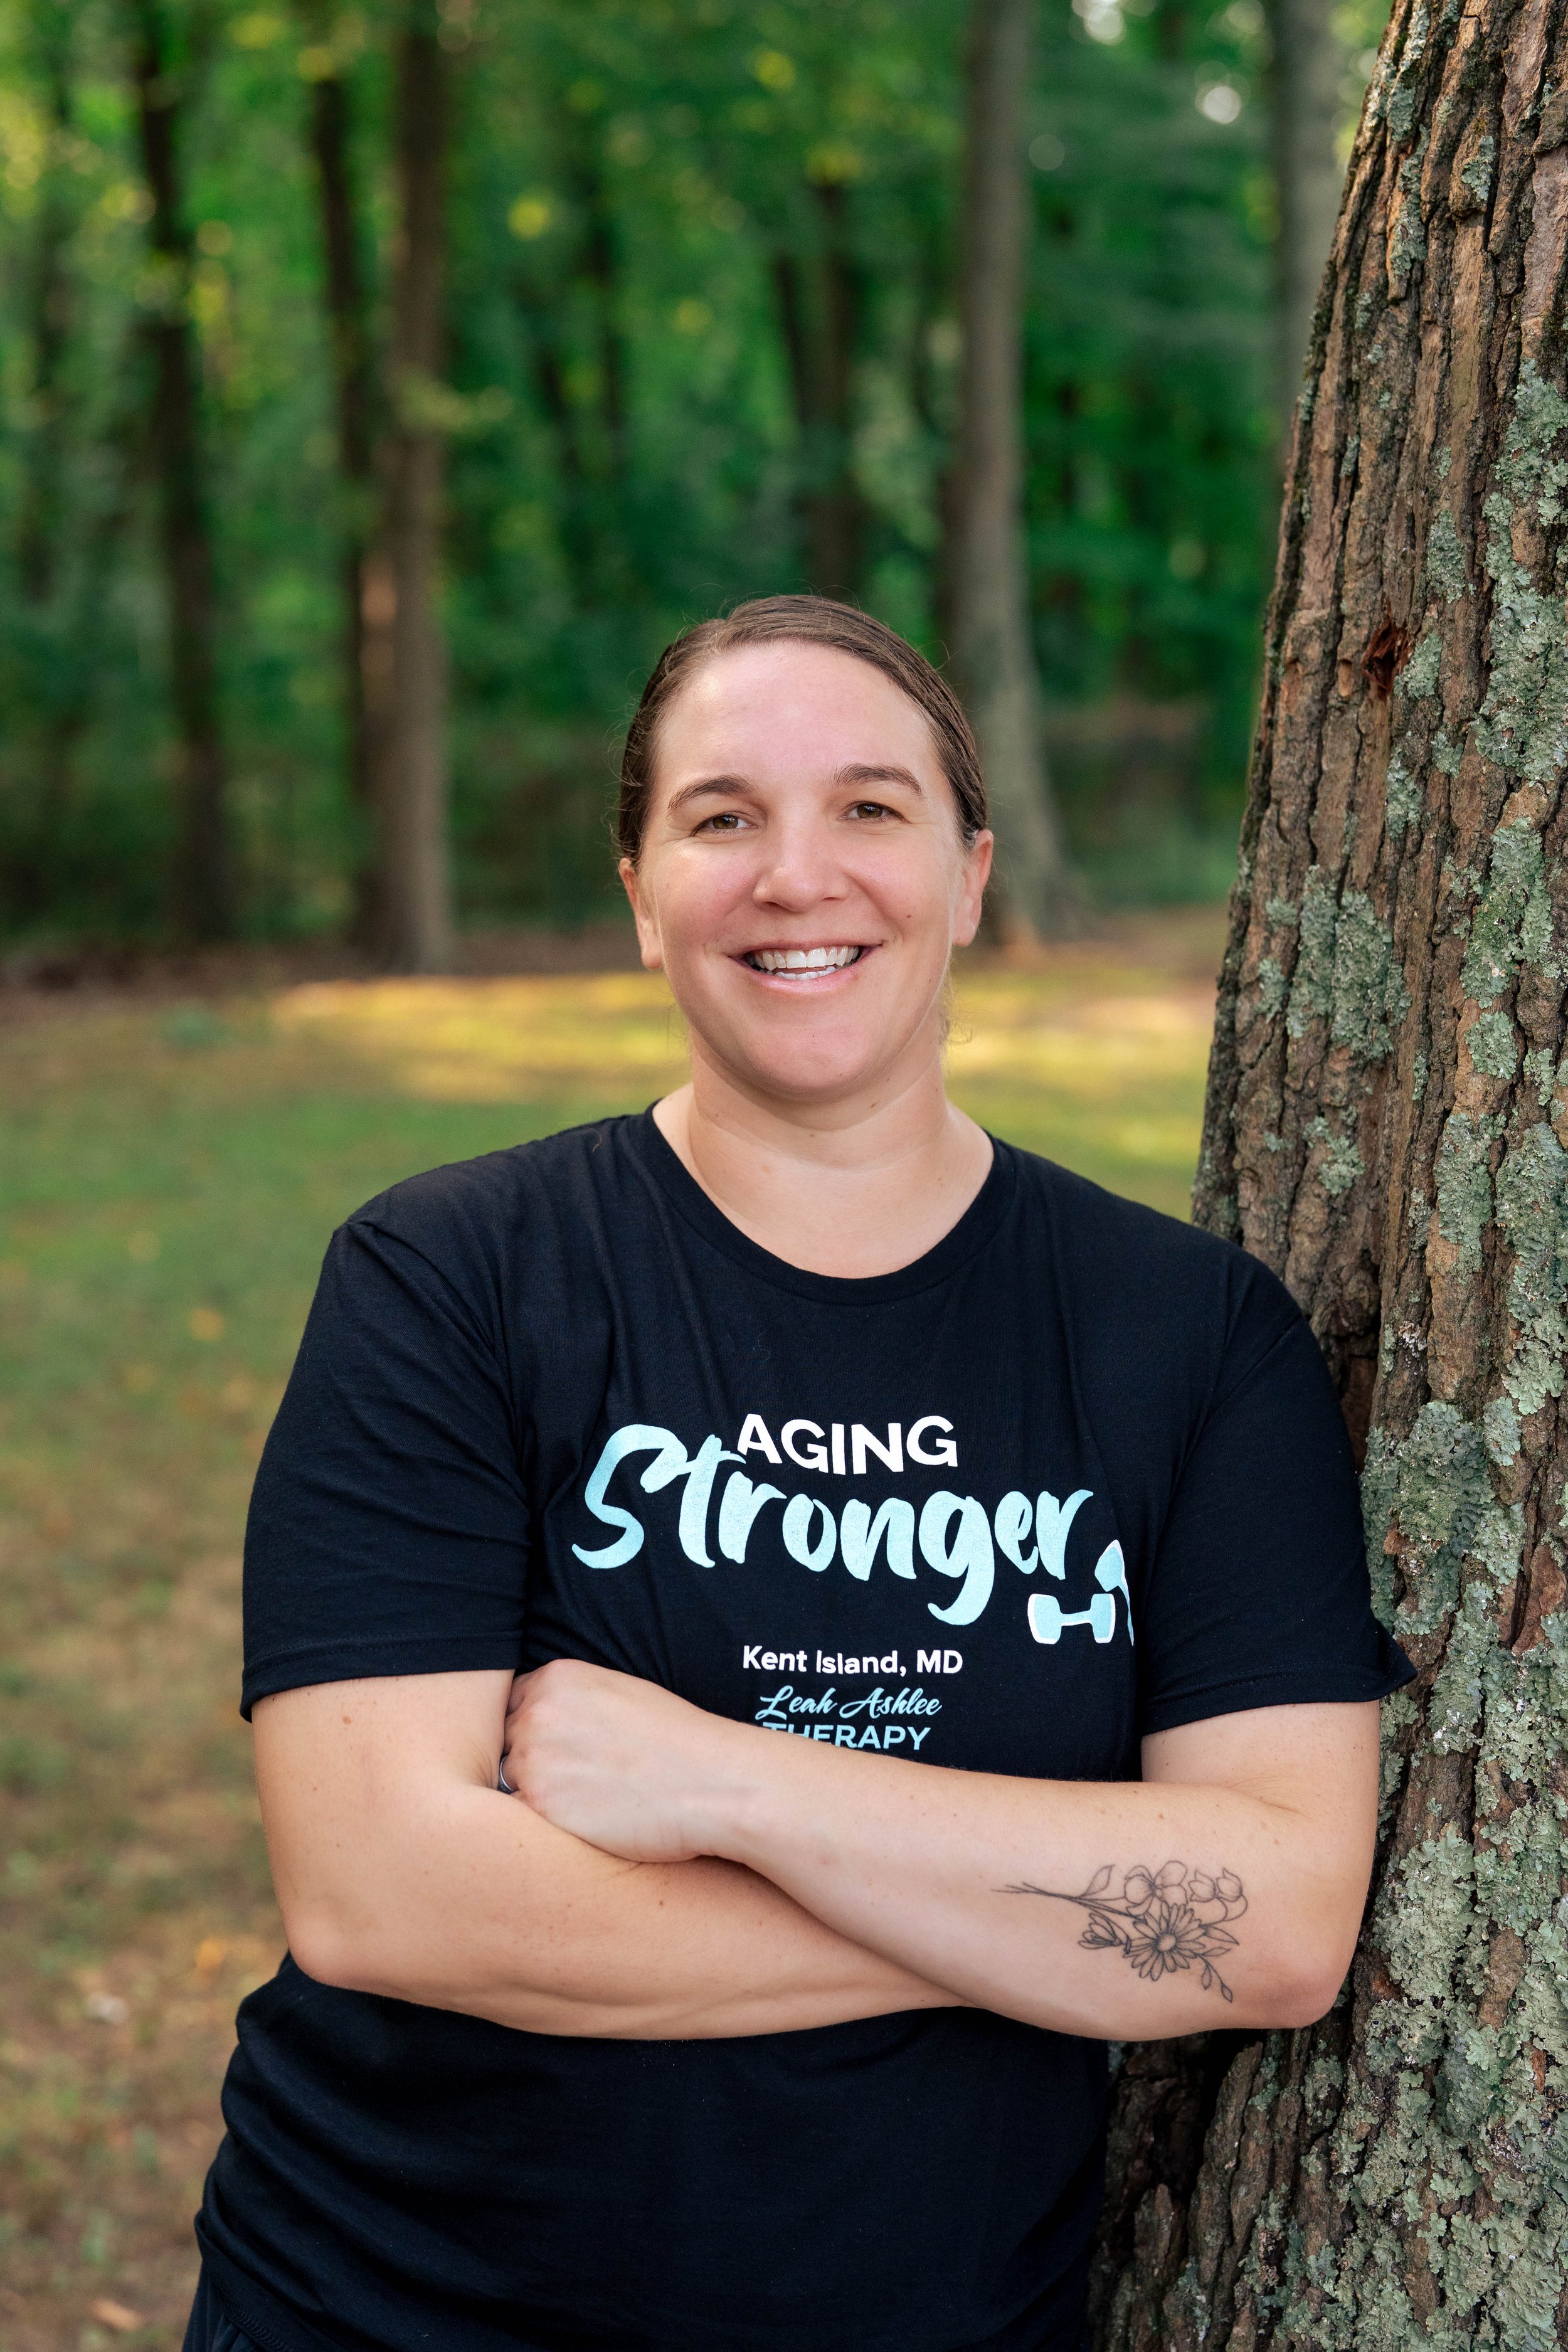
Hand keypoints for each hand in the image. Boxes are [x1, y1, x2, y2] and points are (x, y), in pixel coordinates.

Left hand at [501, 1659, 750, 1862]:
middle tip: (577, 1780)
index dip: (535, 1730)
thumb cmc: (679, 1741)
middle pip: (507, 1742)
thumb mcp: (622, 1693)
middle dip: (533, 1762)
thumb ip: (573, 1702)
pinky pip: (520, 1818)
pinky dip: (545, 1824)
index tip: (561, 1749)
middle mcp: (537, 1713)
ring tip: (587, 1802)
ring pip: (511, 1781)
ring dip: (537, 1794)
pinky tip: (585, 1823)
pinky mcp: (539, 1807)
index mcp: (557, 1678)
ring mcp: (533, 1760)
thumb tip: (544, 1725)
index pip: (515, 1703)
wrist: (712, 1783)